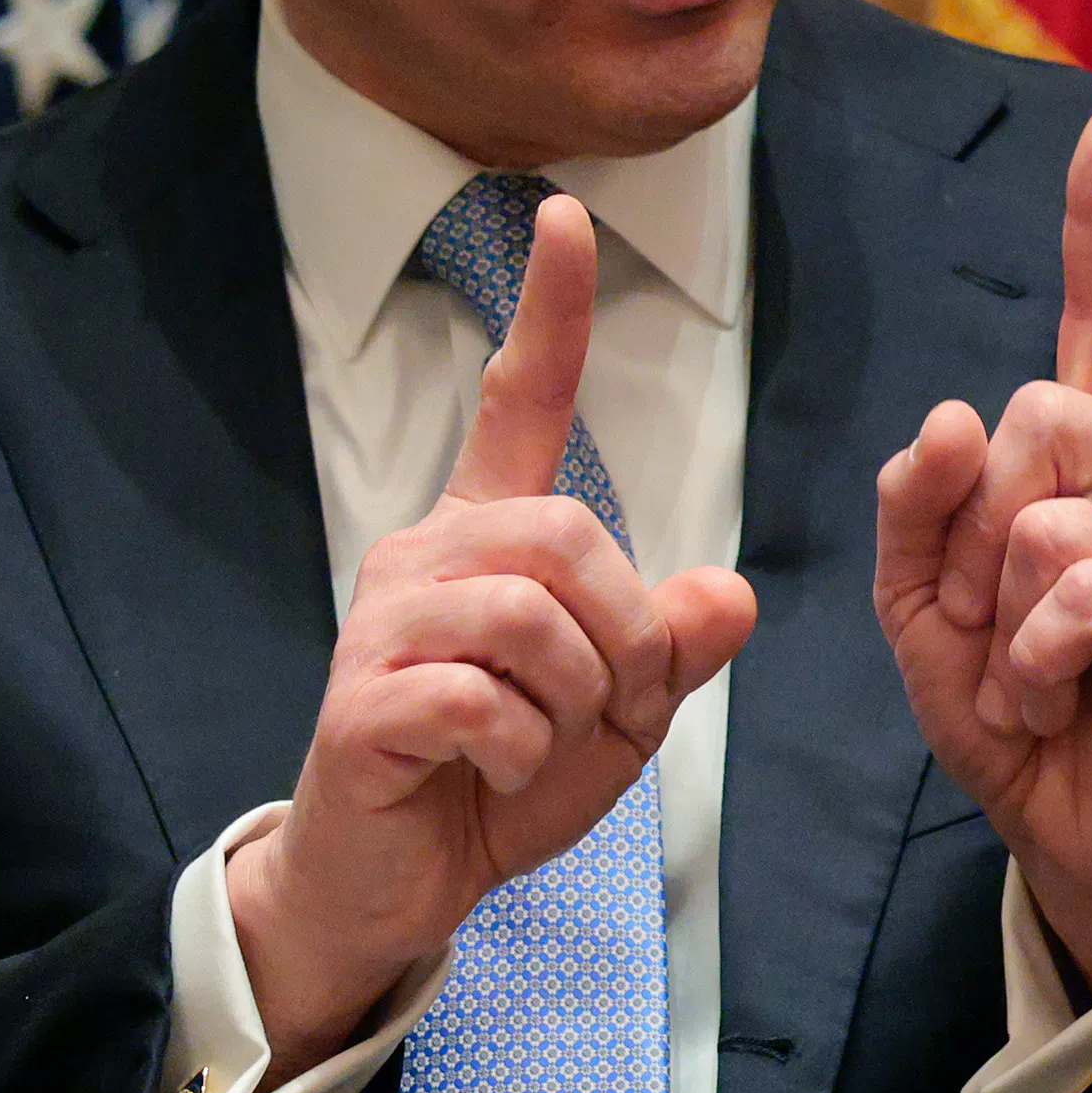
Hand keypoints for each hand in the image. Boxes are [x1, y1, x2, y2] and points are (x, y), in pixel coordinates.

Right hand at [226, 197, 757, 1075]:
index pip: (521, 402)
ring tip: (547, 742)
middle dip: (623, 637)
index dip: (548, 312)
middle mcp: (425, 556)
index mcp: (487, 540)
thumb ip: (674, 647)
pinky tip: (494, 770)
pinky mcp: (360, 699)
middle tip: (608, 710)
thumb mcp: (620, 715)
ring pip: (531, 617)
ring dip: (578, 699)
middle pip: (568, 535)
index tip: (564, 212)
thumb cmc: (498, 778)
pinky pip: (484, 700)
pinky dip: (523, 750)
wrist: (396, 880)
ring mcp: (382, 623)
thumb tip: (731, 591)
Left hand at [874, 105, 1091, 991]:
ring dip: (999, 618)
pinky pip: (1079, 588)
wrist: (1072, 826)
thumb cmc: (1009, 707)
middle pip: (1029, 413)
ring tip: (1036, 675)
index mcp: (1088, 460)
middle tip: (988, 622)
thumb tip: (948, 416)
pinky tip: (1065, 696)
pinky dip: (1038, 661)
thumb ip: (916, 504)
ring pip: (1044, 512)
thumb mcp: (918, 602)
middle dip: (966, 532)